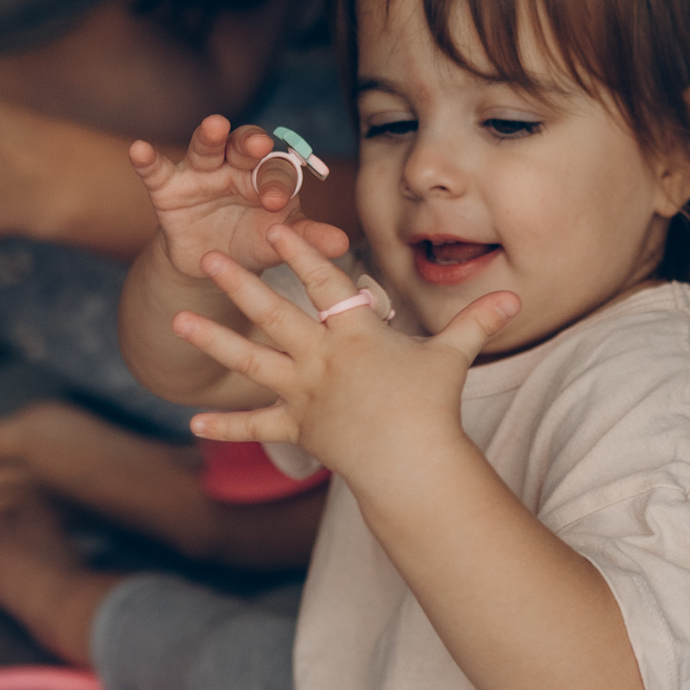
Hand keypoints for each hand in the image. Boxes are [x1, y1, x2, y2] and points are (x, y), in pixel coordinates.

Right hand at [132, 115, 348, 282]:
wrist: (212, 265)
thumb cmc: (253, 244)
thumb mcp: (277, 244)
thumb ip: (307, 239)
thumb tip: (343, 243)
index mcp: (268, 176)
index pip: (276, 170)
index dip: (277, 182)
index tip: (276, 201)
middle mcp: (235, 166)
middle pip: (242, 145)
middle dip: (249, 144)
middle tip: (257, 145)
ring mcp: (201, 173)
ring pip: (205, 147)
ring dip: (208, 135)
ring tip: (213, 125)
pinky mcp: (169, 188)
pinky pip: (156, 170)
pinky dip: (147, 159)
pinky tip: (138, 149)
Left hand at [177, 224, 518, 490]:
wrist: (413, 465)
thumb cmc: (432, 408)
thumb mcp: (452, 358)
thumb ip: (475, 322)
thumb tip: (513, 298)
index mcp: (354, 334)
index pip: (325, 282)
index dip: (302, 252)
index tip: (277, 224)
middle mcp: (321, 359)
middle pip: (273, 313)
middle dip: (238, 282)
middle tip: (205, 257)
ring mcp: (304, 394)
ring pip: (249, 362)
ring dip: (212, 341)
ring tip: (177, 321)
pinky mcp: (298, 428)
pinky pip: (257, 426)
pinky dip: (227, 428)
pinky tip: (192, 424)